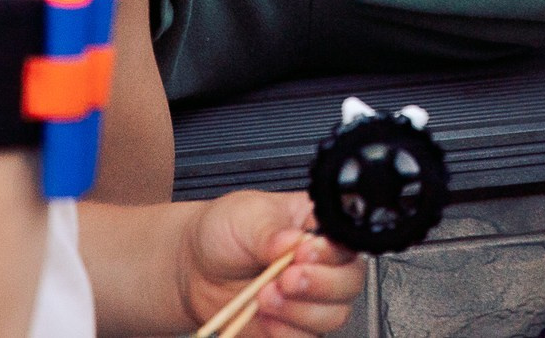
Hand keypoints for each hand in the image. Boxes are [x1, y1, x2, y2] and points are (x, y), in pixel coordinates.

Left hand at [177, 192, 363, 337]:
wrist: (194, 268)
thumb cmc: (225, 233)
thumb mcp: (246, 217)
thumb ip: (271, 232)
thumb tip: (294, 240)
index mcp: (317, 228)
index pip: (345, 243)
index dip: (330, 253)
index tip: (301, 253)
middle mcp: (321, 264)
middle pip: (350, 282)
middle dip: (319, 285)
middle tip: (286, 279)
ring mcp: (309, 298)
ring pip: (333, 315)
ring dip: (299, 310)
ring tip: (266, 296)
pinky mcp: (294, 326)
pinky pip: (306, 337)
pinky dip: (286, 331)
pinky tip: (265, 316)